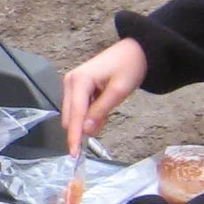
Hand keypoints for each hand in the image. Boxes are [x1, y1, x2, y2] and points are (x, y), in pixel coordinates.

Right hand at [62, 37, 147, 151]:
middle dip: (82, 127)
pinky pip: (77, 108)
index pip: (74, 115)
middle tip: (104, 121)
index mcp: (79, 81)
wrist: (135, 50)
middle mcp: (70, 81)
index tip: (74, 153)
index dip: (74, 136)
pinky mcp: (76, 86)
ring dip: (86, 120)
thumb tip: (86, 130)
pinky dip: (88, 114)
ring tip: (107, 109)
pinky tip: (101, 106)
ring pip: (72, 114)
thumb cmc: (129, 66)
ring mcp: (72, 83)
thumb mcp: (119, 91)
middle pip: (69, 117)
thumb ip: (101, 111)